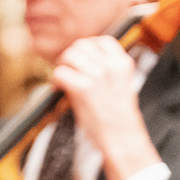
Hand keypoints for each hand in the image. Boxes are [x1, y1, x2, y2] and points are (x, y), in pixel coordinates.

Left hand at [51, 35, 160, 179]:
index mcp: (123, 64)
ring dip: (63, 66)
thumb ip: (107, 69)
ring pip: (69, 56)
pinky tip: (59, 89)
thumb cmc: (119, 117)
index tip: (82, 57)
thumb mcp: (121, 85)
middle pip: (82, 45)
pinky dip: (56, 80)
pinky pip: (60, 73)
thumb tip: (82, 58)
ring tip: (64, 79)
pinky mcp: (82, 88)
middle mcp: (111, 66)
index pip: (103, 41)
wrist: (122, 138)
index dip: (89, 46)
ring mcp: (97, 75)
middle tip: (68, 69)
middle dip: (72, 56)